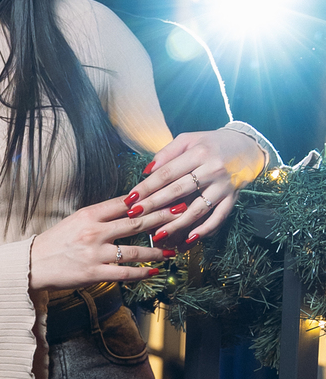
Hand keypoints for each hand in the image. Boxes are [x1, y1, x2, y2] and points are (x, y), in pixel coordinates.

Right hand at [29, 196, 171, 295]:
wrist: (32, 264)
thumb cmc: (55, 242)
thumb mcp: (75, 221)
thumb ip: (100, 215)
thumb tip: (128, 206)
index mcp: (89, 215)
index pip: (124, 203)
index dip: (148, 197)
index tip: (166, 193)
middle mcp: (94, 232)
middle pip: (135, 223)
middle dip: (162, 217)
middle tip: (182, 212)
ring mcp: (94, 254)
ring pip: (134, 251)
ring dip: (156, 250)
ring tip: (172, 248)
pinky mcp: (93, 273)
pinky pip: (124, 273)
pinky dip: (142, 273)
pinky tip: (155, 271)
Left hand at [124, 129, 264, 248]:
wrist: (247, 146)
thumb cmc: (211, 143)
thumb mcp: (188, 139)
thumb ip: (167, 153)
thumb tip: (147, 171)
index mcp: (198, 153)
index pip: (167, 173)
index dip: (147, 187)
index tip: (131, 198)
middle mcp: (212, 169)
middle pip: (179, 190)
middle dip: (154, 205)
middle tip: (136, 216)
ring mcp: (224, 186)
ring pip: (197, 208)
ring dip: (176, 223)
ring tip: (158, 234)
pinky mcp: (233, 198)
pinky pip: (219, 217)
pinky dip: (205, 230)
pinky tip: (190, 239)